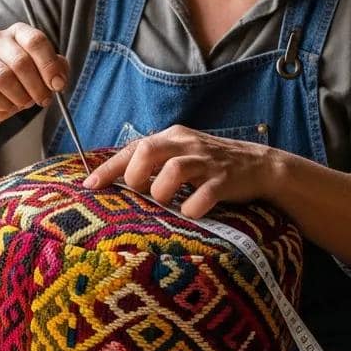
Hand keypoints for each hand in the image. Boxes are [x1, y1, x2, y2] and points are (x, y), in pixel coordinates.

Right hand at [0, 22, 69, 124]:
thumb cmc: (25, 80)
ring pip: (3, 78)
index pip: (35, 41)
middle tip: (43, 100)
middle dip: (37, 87)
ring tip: (25, 102)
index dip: (49, 65)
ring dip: (20, 97)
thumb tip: (58, 80)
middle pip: (20, 62)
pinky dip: (3, 104)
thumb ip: (58, 70)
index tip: (58, 85)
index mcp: (19, 32)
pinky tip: (8, 106)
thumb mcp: (46, 71)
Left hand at [82, 125, 272, 218]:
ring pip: (174, 170)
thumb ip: (154, 162)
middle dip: (136, 177)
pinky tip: (192, 213)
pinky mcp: (226, 180)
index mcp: (172, 137)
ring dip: (162, 192)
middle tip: (141, 193)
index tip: (89, 186)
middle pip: (148, 150)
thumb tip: (117, 179)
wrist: (260, 165)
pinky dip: (193, 208)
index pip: (133, 148)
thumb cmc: (210, 165)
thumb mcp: (181, 154)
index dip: (109, 168)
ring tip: (166, 202)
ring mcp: (207, 161)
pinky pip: (204, 195)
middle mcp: (186, 144)